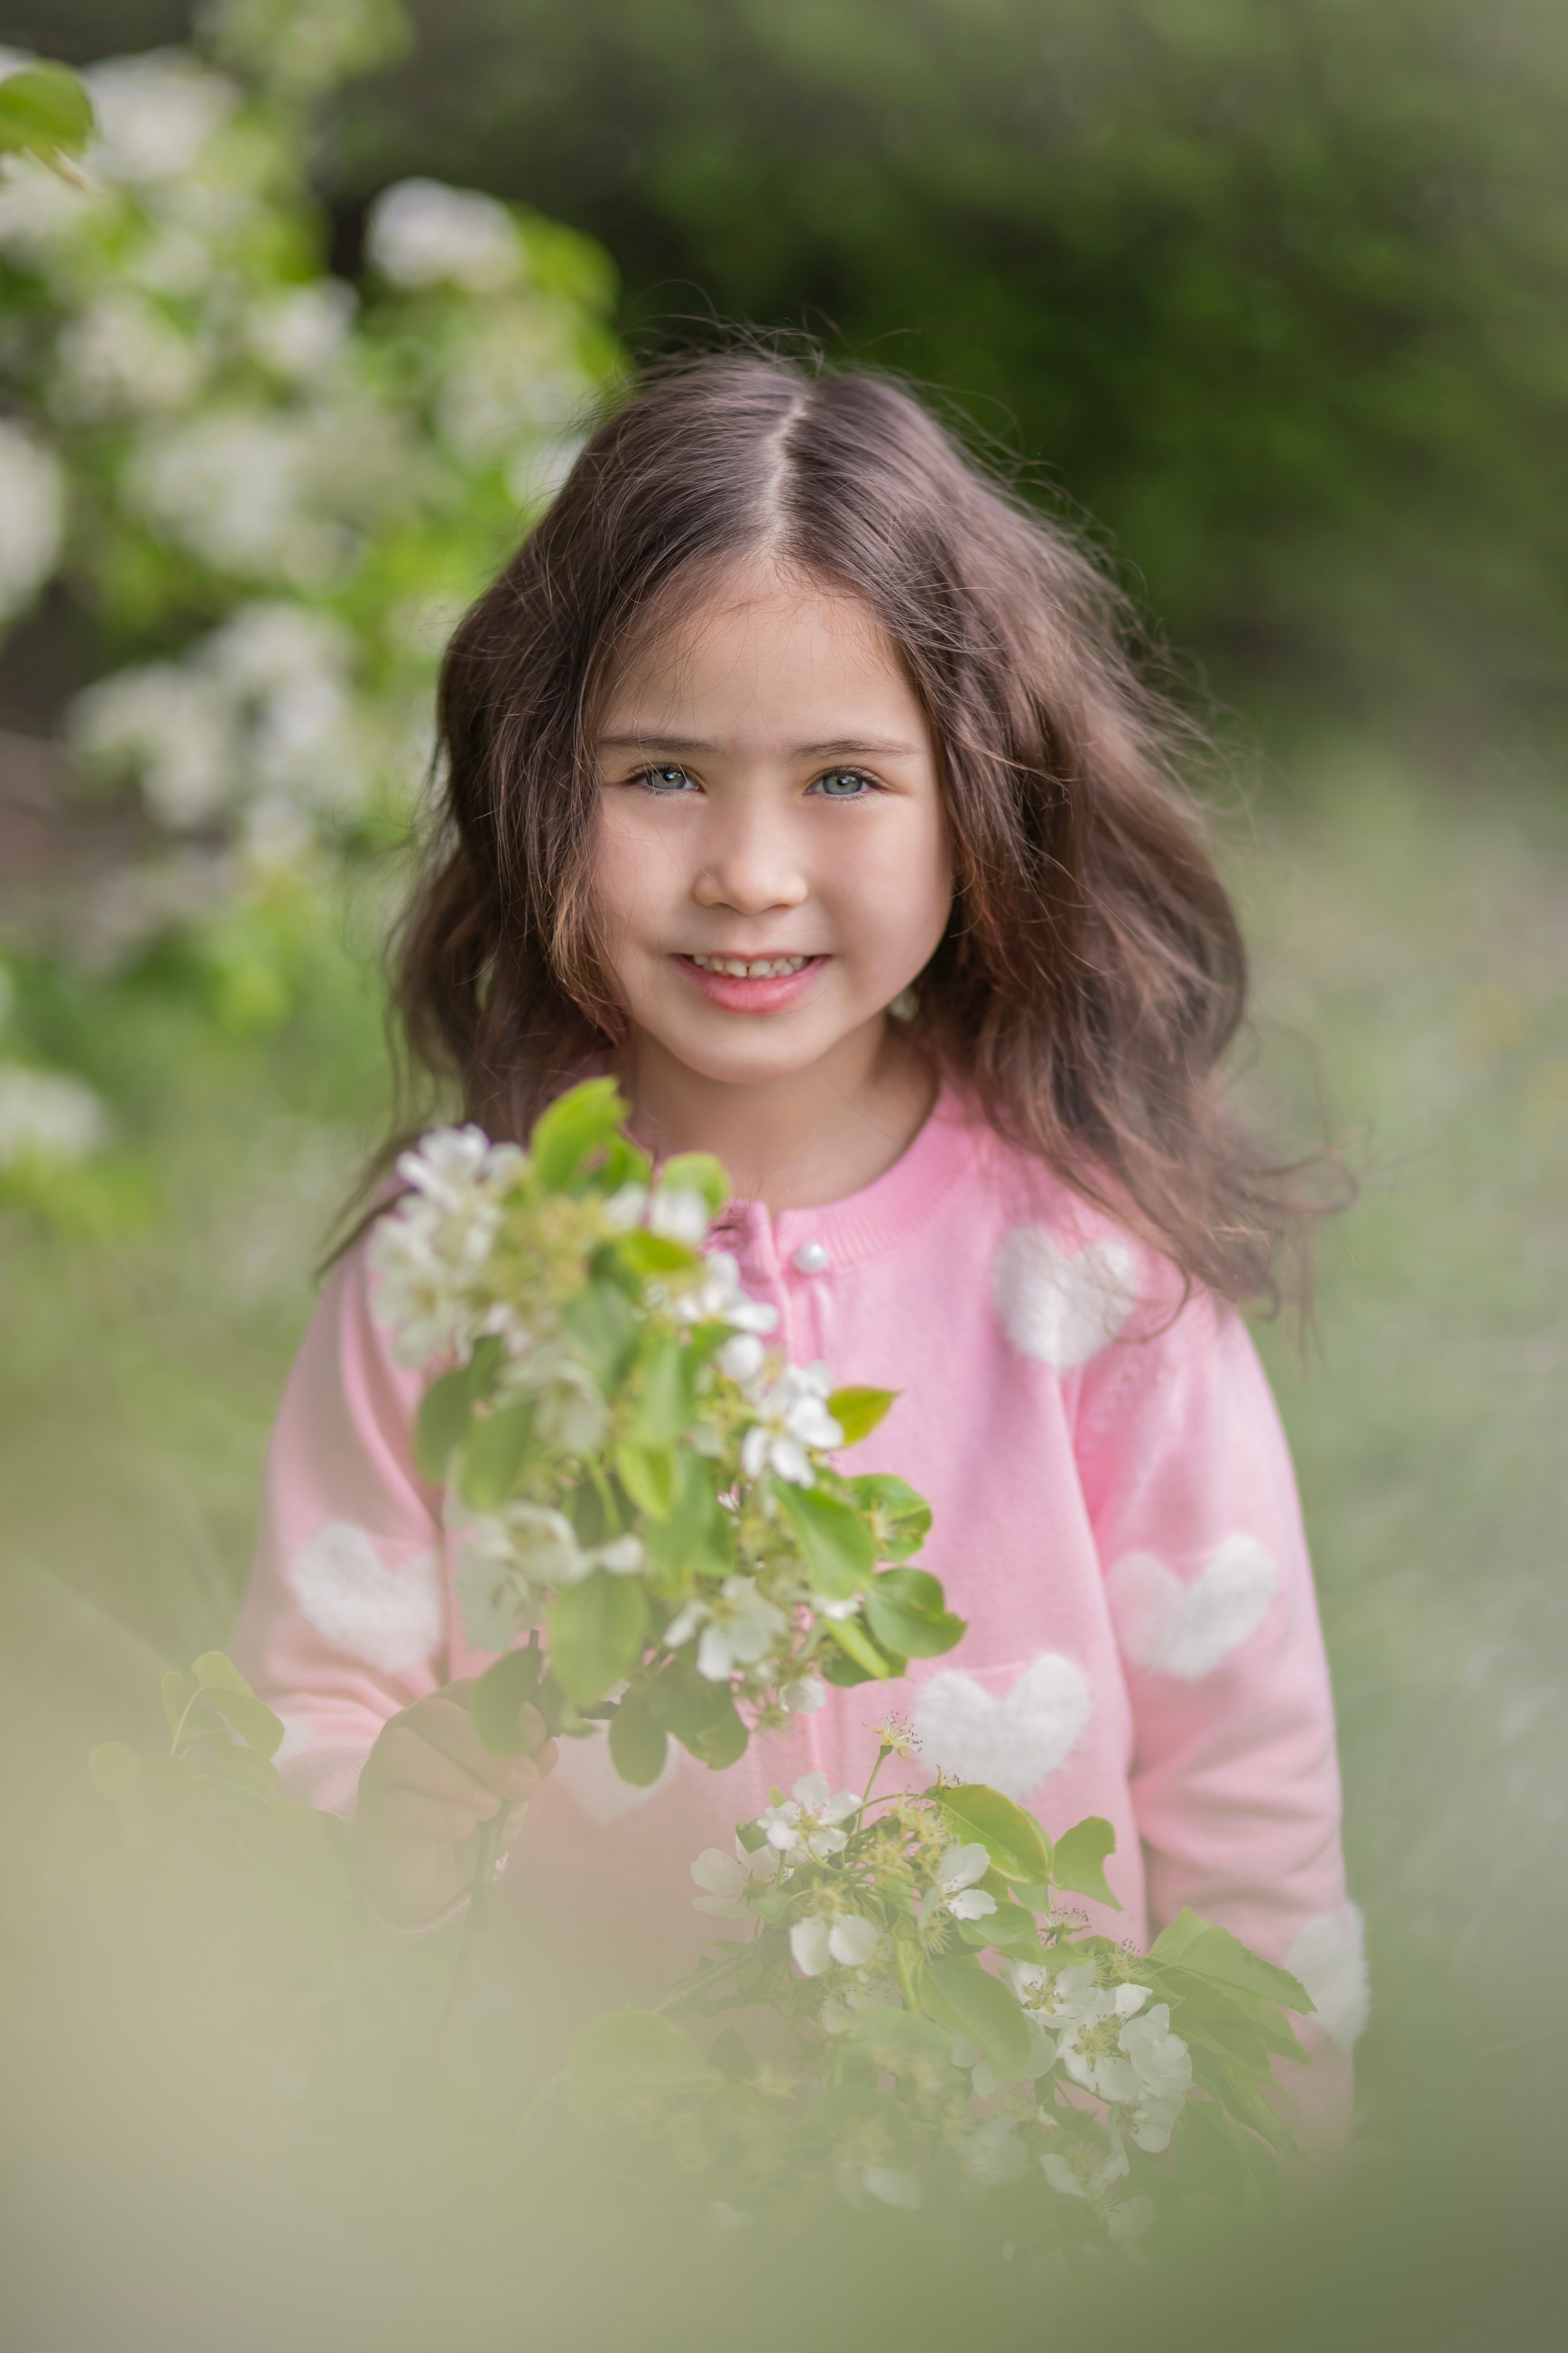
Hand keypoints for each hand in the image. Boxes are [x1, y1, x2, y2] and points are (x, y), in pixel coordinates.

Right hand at [351, 1678, 556, 1928]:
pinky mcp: (371, 1814)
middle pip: (435, 1716)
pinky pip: (396, 1804)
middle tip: (524, 1783)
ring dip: (456, 1778)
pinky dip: (436, 1813)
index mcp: (444, 1715)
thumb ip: (526, 1768)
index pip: (465, 1691)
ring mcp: (381, 1771)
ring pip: (404, 1751)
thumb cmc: (469, 1819)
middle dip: (485, 1748)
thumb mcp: (507, 1794)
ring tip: (490, 1808)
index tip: (537, 1732)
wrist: (429, 1877)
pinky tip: (464, 1826)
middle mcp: (406, 1731)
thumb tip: (548, 1746)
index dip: (503, 1706)